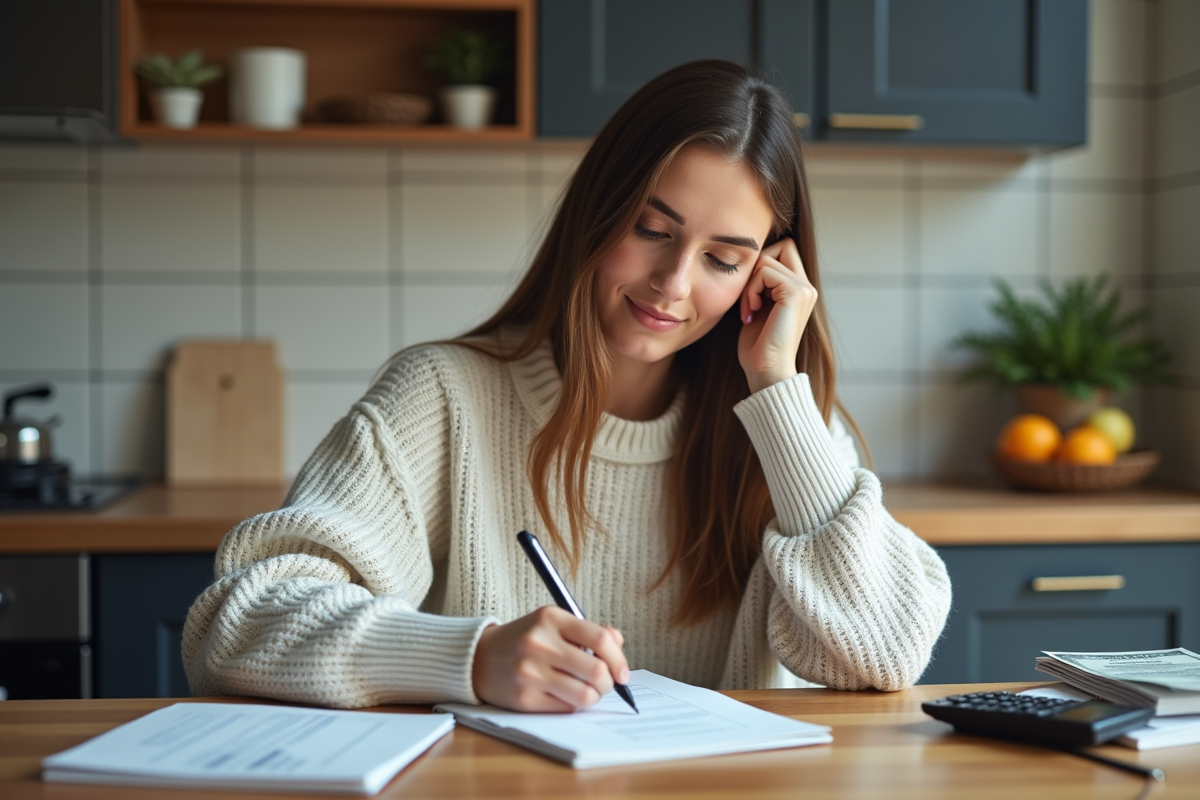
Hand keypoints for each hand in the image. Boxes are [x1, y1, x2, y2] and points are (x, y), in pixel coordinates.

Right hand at [471, 606, 629, 711]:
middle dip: (609, 683)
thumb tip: (618, 643)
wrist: (478, 658)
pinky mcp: (524, 698)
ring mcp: (530, 672)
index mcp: (550, 618)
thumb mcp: (552, 623)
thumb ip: (588, 631)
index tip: (622, 672)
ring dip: (593, 697)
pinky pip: (566, 708)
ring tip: (586, 691)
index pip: (601, 639)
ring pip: (585, 695)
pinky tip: (564, 696)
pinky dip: (573, 705)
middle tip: (605, 684)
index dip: (619, 659)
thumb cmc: (524, 640)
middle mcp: (540, 643)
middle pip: (597, 671)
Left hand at [737, 237, 817, 393]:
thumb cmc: (757, 346)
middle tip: (749, 299)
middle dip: (756, 268)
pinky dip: (750, 290)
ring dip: (749, 284)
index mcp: (800, 290)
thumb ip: (762, 283)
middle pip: (780, 246)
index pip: (784, 249)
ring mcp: (805, 289)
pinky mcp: (796, 293)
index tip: (751, 295)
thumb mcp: (759, 306)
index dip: (762, 264)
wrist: (766, 371)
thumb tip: (750, 258)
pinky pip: (764, 271)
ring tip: (749, 310)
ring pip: (767, 258)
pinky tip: (751, 313)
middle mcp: (807, 287)